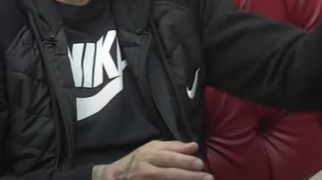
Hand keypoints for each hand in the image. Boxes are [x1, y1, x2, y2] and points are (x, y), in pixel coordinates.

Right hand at [93, 140, 213, 179]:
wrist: (114, 176)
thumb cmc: (138, 159)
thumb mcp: (152, 148)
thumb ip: (173, 147)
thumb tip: (194, 146)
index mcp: (150, 154)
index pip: (170, 157)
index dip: (185, 161)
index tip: (200, 164)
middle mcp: (147, 168)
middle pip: (170, 173)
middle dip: (190, 176)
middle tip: (207, 177)